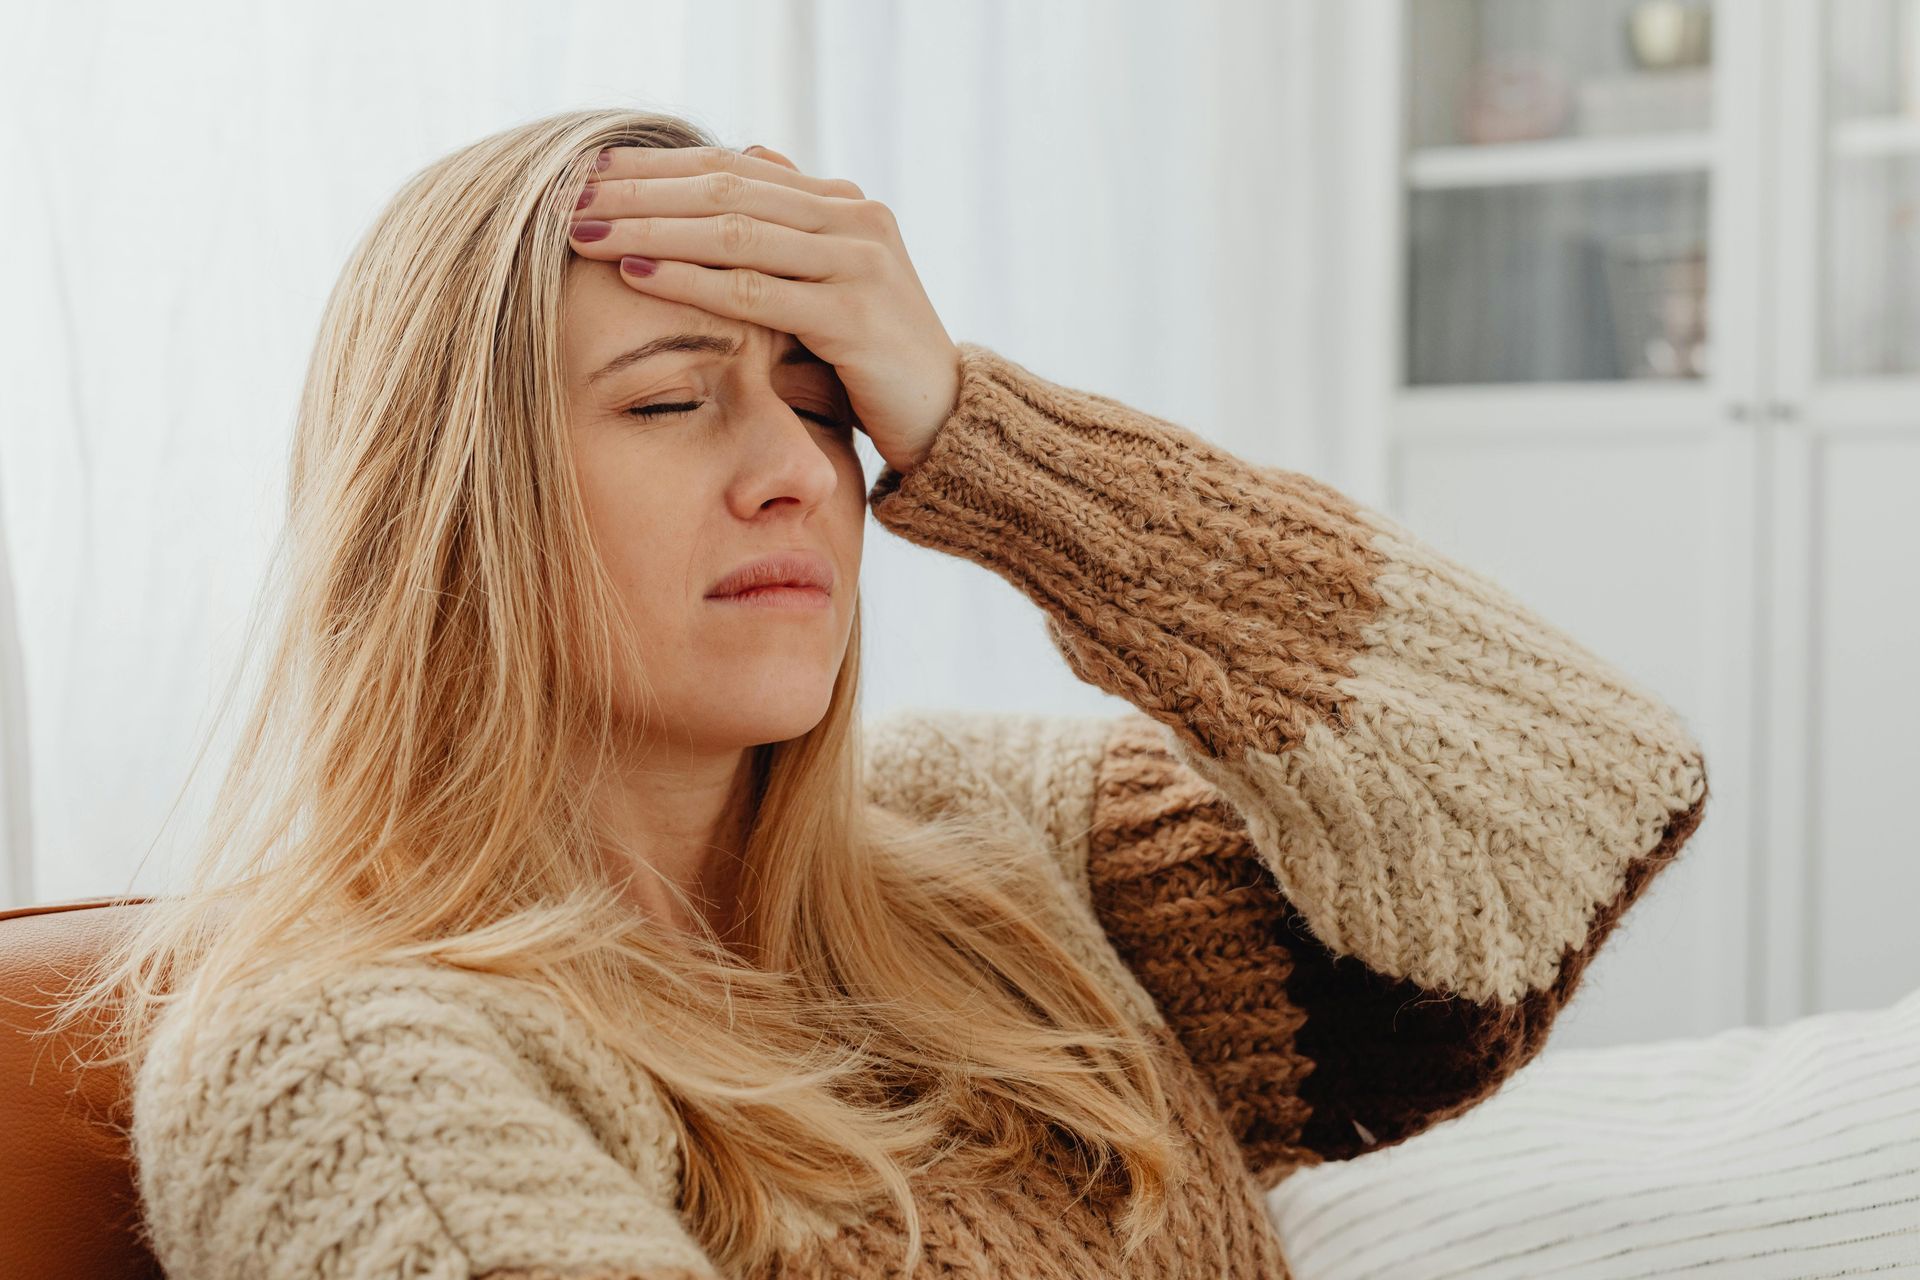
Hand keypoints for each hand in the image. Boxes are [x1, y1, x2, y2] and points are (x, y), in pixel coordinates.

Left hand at [566, 144, 960, 475]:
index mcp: (844, 206)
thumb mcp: (832, 288)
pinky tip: (637, 274)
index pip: (732, 167)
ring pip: (734, 232)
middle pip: (725, 189)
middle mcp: (855, 220)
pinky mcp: (855, 317)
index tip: (587, 174)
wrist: (947, 422)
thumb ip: (793, 229)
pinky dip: (691, 280)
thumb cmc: (874, 364)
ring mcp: (859, 264)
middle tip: (567, 195)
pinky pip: (756, 291)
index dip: (656, 167)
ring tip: (585, 231)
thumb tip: (748, 158)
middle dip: (640, 191)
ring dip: (651, 228)